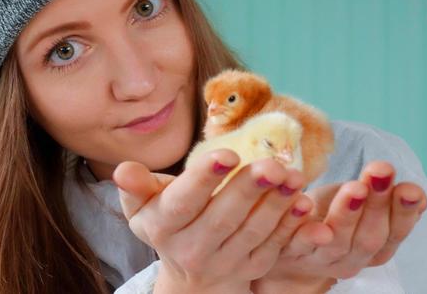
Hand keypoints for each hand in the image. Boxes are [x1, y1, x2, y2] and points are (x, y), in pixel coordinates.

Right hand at [113, 150, 313, 293]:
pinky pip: (272, 247)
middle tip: (272, 164)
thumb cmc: (168, 223)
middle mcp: (192, 250)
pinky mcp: (251, 269)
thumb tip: (123, 170)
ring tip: (293, 176)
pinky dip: (290, 225)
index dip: (204, 179)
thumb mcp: (144, 207)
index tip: (228, 154)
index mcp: (164, 227)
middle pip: (222, 218)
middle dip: (248, 190)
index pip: (183, 203)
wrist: (191, 273)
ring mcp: (224, 262)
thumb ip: (137, 187)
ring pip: (252, 232)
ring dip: (276, 204)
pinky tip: (303, 202)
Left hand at [252, 161, 426, 293]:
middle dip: (377, 203)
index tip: (410, 188)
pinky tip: (306, 204)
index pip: (396, 232)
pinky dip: (304, 227)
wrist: (290, 249)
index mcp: (377, 247)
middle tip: (380, 172)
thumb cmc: (333, 218)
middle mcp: (353, 258)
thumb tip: (417, 195)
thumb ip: (387, 201)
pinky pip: (298, 242)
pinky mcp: (292, 254)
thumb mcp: (363, 207)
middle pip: (369, 237)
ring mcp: (322, 260)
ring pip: (336, 241)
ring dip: (346, 213)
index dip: (404, 211)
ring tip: (355, 187)